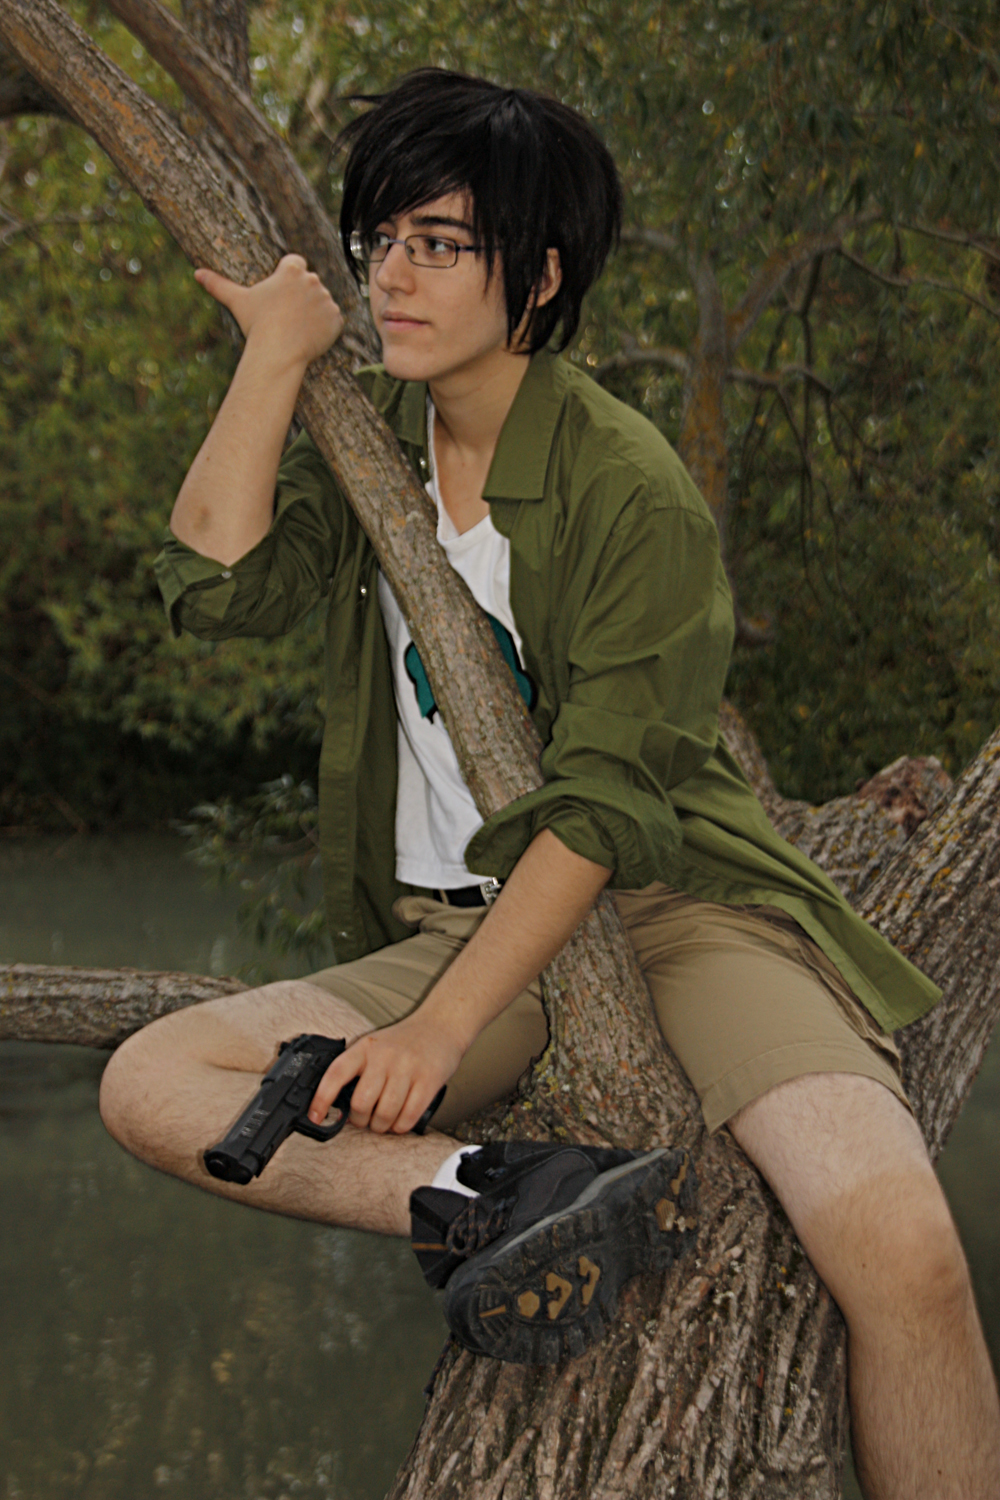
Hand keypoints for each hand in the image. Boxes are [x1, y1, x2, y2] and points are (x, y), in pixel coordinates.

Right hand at [194, 254, 343, 372]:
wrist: (279, 351)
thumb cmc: (257, 324)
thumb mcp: (237, 301)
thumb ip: (219, 284)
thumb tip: (197, 273)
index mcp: (292, 270)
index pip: (295, 263)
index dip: (288, 278)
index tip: (281, 294)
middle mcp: (312, 280)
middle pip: (309, 284)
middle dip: (300, 297)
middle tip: (286, 316)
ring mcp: (327, 299)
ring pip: (321, 302)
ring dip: (314, 312)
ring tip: (296, 328)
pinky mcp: (336, 318)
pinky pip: (333, 320)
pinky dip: (326, 328)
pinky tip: (310, 336)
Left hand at [308, 1013, 463, 1135]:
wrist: (441, 1024)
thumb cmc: (404, 1041)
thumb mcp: (375, 1046)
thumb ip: (358, 1069)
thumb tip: (337, 1104)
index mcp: (366, 1047)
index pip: (336, 1074)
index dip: (321, 1099)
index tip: (315, 1117)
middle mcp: (385, 1056)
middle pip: (361, 1103)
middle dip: (360, 1120)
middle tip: (365, 1118)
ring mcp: (408, 1068)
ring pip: (384, 1114)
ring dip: (381, 1126)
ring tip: (384, 1121)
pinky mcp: (429, 1080)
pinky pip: (408, 1117)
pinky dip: (401, 1126)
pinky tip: (400, 1120)